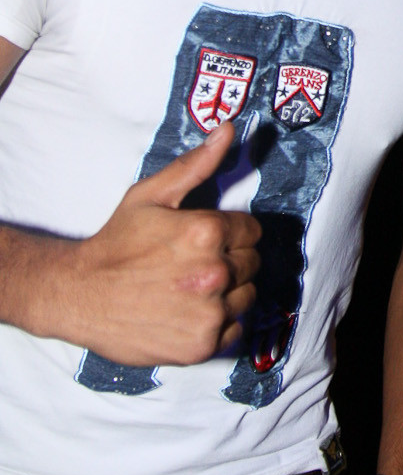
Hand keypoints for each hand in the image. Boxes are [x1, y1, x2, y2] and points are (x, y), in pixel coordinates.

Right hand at [52, 122, 260, 365]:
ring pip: (246, 297)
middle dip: (230, 260)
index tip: (205, 240)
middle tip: (193, 264)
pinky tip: (189, 311)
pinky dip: (218, 323)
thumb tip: (229, 129)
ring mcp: (210, 313)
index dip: (230, 233)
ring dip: (227, 293)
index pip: (251, 231)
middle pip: (252, 263)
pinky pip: (234, 330)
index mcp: (206, 232)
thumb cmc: (116, 243)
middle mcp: (214, 273)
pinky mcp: (202, 345)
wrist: (79, 295)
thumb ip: (196, 165)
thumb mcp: (151, 195)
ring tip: (190, 288)